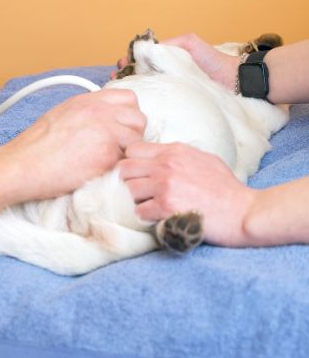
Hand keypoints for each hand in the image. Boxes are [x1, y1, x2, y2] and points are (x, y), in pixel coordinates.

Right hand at [5, 88, 145, 201]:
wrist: (23, 165)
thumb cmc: (36, 146)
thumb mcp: (62, 114)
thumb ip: (87, 112)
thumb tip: (105, 120)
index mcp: (87, 100)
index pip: (129, 98)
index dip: (128, 115)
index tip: (120, 128)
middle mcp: (99, 112)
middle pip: (139, 118)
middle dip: (132, 134)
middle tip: (116, 148)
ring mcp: (105, 132)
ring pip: (137, 141)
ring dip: (126, 152)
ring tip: (106, 161)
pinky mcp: (107, 156)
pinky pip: (125, 161)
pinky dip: (116, 168)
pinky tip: (99, 171)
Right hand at [113, 33, 239, 90]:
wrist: (235, 81)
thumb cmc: (214, 60)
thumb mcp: (189, 43)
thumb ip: (169, 43)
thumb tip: (146, 49)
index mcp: (165, 59)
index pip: (140, 59)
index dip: (128, 60)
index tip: (121, 64)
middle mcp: (163, 74)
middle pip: (137, 74)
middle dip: (124, 75)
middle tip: (116, 78)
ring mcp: (168, 89)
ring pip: (143, 87)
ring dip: (130, 87)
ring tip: (120, 88)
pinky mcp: (174, 102)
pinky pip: (156, 100)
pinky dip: (143, 100)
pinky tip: (134, 102)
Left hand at [117, 142, 255, 246]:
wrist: (244, 212)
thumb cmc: (226, 188)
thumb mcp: (203, 159)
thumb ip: (178, 155)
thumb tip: (158, 156)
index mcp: (174, 151)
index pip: (132, 150)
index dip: (132, 163)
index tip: (138, 175)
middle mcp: (166, 165)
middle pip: (124, 169)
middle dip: (127, 182)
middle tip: (138, 193)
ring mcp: (166, 186)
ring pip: (128, 190)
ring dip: (135, 201)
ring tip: (149, 206)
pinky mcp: (167, 207)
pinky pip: (139, 211)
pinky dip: (145, 217)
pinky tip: (157, 218)